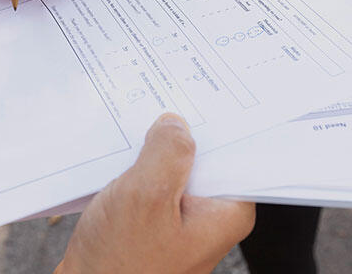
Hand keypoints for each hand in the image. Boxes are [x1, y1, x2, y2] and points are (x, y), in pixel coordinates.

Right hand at [56, 114, 254, 273]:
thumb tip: (175, 124)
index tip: (196, 94)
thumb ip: (167, 152)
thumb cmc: (120, 266)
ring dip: (152, 154)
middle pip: (201, 158)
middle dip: (178, 135)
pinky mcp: (154, 226)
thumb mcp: (145, 197)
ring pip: (172, 171)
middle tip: (157, 103)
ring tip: (133, 131)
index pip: (233, 152)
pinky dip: (136, 172)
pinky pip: (151, 187)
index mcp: (225, 212)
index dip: (214, 122)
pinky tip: (118, 161)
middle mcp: (209, 218)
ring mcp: (180, 222)